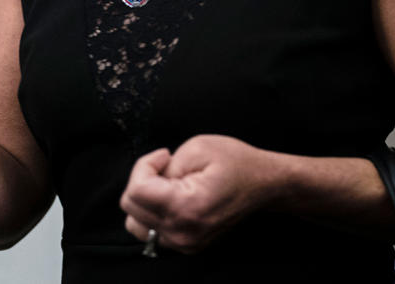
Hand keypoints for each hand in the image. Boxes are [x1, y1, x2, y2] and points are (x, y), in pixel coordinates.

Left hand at [120, 134, 281, 253]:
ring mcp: (185, 243)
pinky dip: (153, 212)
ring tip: (169, 183)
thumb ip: (165, 165)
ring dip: (145, 199)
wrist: (263, 185)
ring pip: (135, 223)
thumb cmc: (236, 163)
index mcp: (186, 208)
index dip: (144, 166)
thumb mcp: (197, 147)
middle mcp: (183, 233)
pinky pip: (150, 230)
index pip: (136, 192)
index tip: (165, 156)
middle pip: (131, 207)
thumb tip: (150, 180)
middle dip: (144, 180)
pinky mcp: (186, 245)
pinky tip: (172, 197)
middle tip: (168, 167)